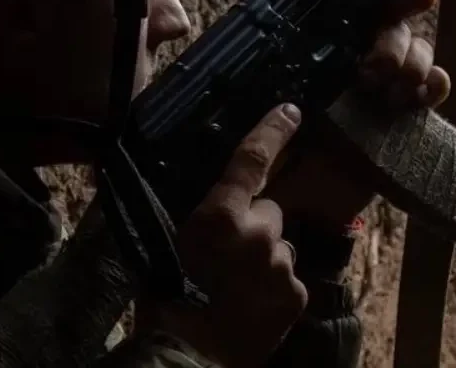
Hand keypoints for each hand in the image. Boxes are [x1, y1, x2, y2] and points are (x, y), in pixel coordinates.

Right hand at [141, 104, 307, 366]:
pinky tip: (250, 303)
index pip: (252, 160)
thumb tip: (159, 179)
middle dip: (253, 225)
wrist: (189, 356)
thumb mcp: (163, 245)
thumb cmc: (165, 301)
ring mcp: (281, 264)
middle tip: (226, 254)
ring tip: (235, 285)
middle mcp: (259, 233)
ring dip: (263, 257)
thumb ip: (191, 213)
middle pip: (268, 211)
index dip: (273, 131)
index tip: (292, 111)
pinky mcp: (295, 293)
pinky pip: (287, 277)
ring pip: (278, 246)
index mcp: (221, 216)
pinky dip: (273, 286)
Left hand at [263, 0, 450, 230]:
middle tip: (370, 74)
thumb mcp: (276, 111)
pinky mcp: (410, 116)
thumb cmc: (280, 154)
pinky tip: (422, 96)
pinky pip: (436, 87)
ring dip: (413, 65)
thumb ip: (290, 86)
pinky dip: (436, 85)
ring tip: (390, 95)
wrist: (304, 206)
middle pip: (397, 28)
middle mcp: (361, 62)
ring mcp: (389, 87)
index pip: (364, 10)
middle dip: (393, 43)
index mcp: (329, 52)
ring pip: (421, 52)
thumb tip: (303, 60)